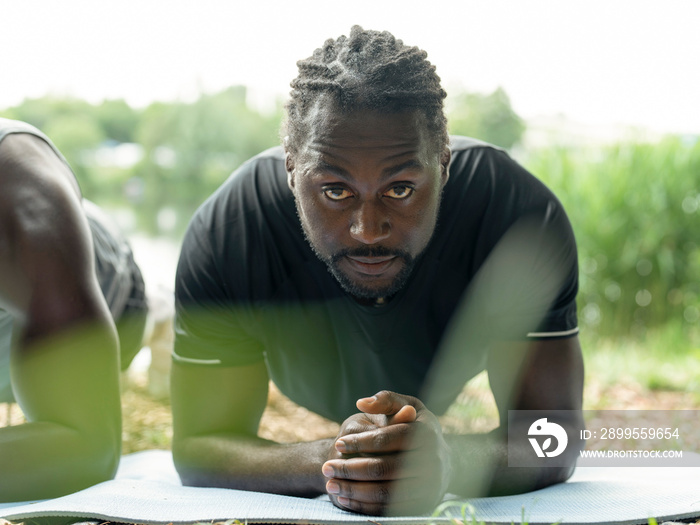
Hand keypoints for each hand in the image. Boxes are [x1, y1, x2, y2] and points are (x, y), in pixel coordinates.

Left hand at [322, 391, 450, 515]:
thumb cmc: (417, 428)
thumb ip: (386, 401)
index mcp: (426, 432)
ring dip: (353, 490)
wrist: (443, 461)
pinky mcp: (424, 505)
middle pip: (383, 467)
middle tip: (327, 467)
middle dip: (350, 468)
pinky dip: (364, 505)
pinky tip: (345, 498)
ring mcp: (429, 485)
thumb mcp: (409, 406)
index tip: (338, 443)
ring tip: (331, 484)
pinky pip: (389, 509)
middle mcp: (432, 460)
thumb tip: (362, 402)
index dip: (360, 442)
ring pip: (384, 491)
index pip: (387, 438)